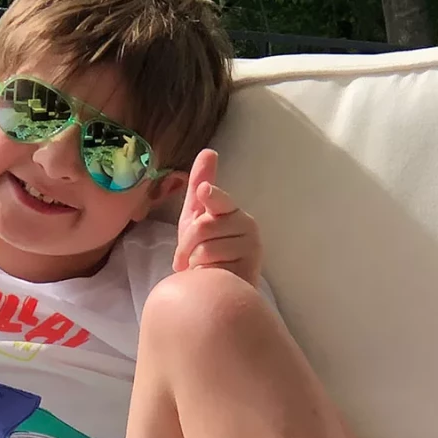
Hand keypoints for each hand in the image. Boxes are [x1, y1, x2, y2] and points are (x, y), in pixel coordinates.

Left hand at [173, 148, 262, 286]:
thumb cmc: (206, 251)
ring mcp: (251, 247)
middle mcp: (247, 225)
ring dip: (195, 261)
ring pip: (205, 247)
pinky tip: (213, 275)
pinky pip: (212, 265)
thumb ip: (200, 186)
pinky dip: (204, 272)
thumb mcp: (196, 217)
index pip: (220, 201)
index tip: (203, 191)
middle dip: (186, 246)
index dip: (211, 196)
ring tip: (203, 267)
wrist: (218, 286)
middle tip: (188, 258)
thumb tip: (208, 151)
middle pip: (203, 227)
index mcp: (232, 210)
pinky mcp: (250, 267)